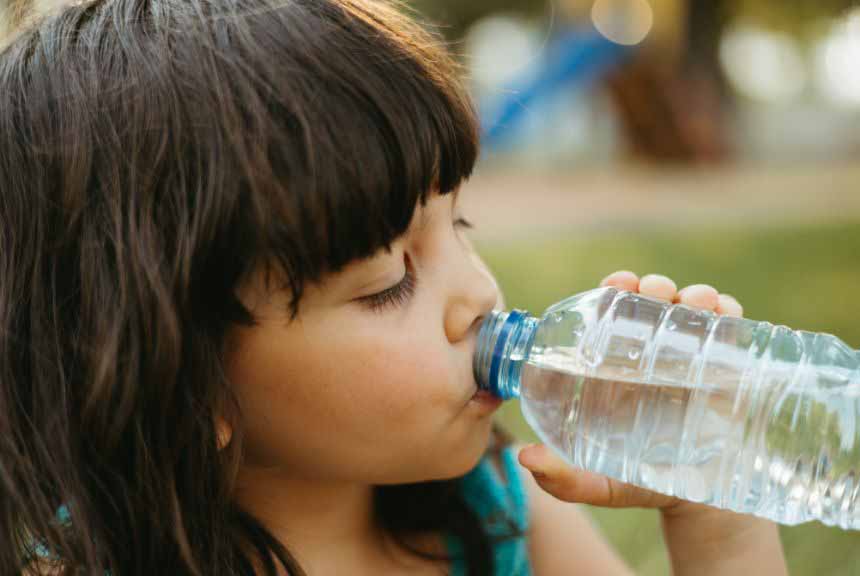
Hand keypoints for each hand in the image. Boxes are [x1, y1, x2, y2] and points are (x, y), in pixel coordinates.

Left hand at [518, 270, 786, 574]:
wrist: (702, 503)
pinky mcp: (731, 367)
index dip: (614, 291)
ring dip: (694, 294)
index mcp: (619, 366)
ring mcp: (694, 358)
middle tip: (657, 293)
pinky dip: (730, 310)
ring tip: (696, 303)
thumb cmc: (642, 483)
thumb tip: (524, 456)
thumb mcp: (601, 484)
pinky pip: (733, 328)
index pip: (613, 314)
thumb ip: (563, 479)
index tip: (617, 285)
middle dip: (656, 286)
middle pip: (654, 303)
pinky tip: (726, 312)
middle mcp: (655, 355)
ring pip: (694, 309)